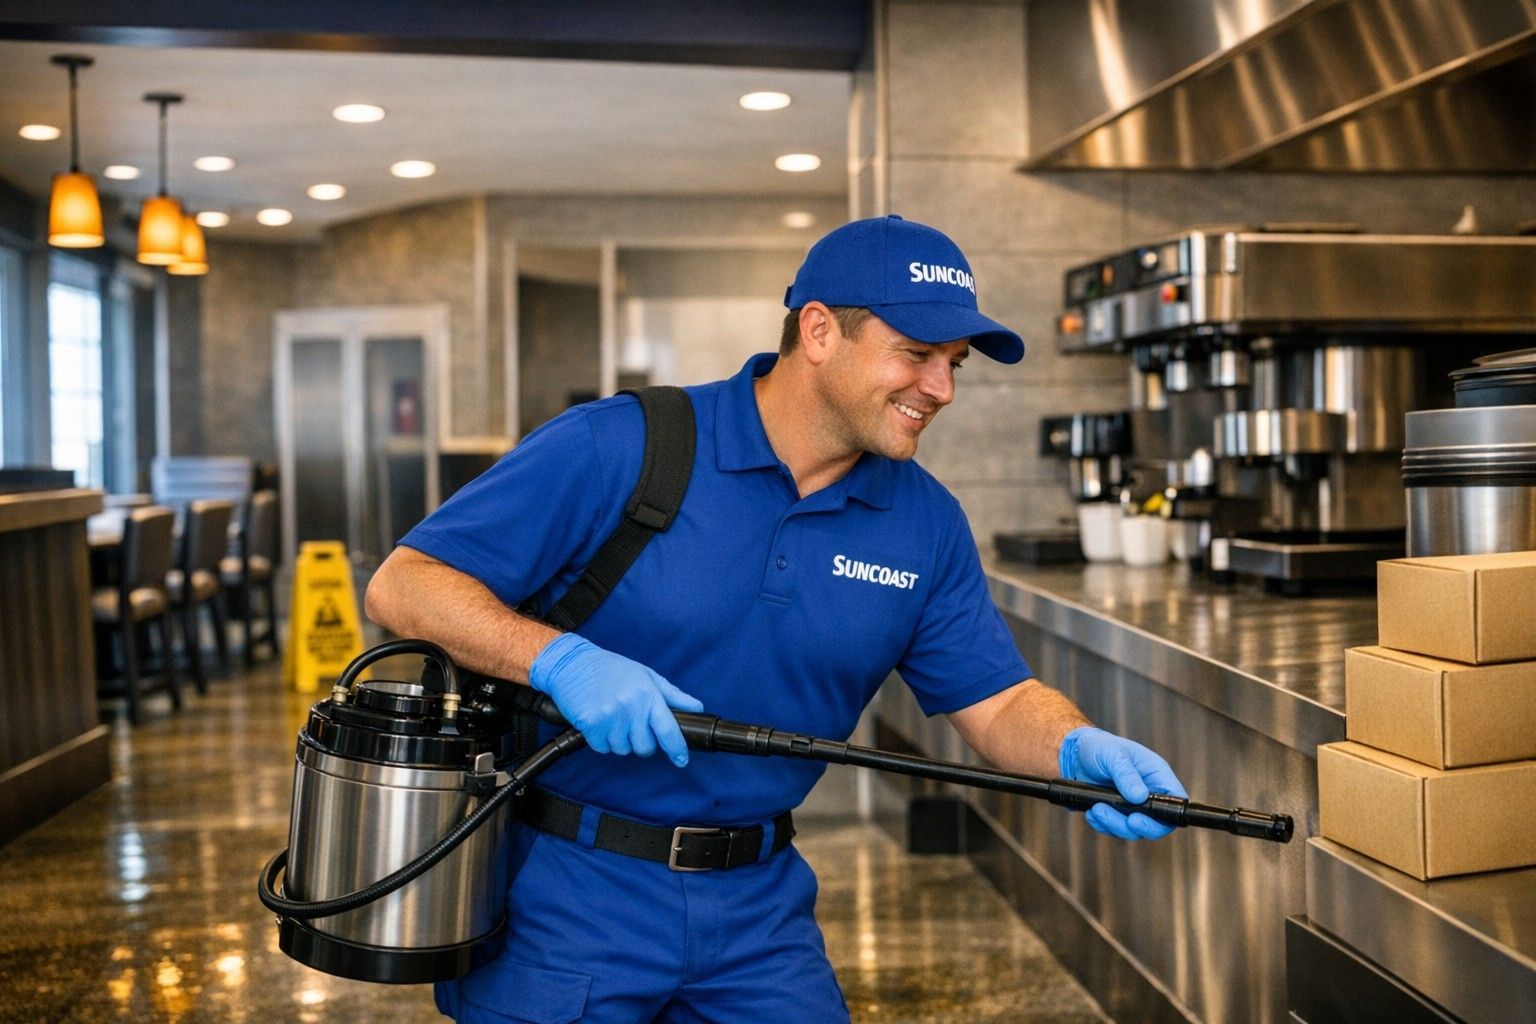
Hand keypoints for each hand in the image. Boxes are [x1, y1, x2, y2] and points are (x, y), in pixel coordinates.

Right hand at [528, 633, 703, 765]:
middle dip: (643, 742)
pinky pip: (603, 748)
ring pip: (623, 750)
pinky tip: (600, 722)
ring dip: (621, 740)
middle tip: (634, 725)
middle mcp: (631, 707)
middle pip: (645, 748)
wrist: (573, 664)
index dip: (677, 749)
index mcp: (648, 695)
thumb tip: (696, 708)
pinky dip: (602, 740)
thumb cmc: (612, 668)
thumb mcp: (646, 675)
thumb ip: (673, 695)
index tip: (681, 760)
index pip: (669, 729)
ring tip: (614, 719)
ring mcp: (610, 718)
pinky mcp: (591, 725)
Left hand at [1058, 726, 1187, 839]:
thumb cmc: (1100, 747)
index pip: (1175, 800)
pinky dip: (1102, 825)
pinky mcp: (1117, 815)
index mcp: (1156, 775)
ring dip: (1115, 824)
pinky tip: (1091, 812)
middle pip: (1158, 824)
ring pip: (1134, 830)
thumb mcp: (1113, 755)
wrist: (1076, 755)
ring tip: (1096, 809)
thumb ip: (1126, 774)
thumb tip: (1139, 796)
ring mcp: (1134, 807)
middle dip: (1140, 826)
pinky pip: (1115, 830)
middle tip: (1126, 820)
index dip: (1167, 815)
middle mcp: (1149, 794)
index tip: (1141, 817)